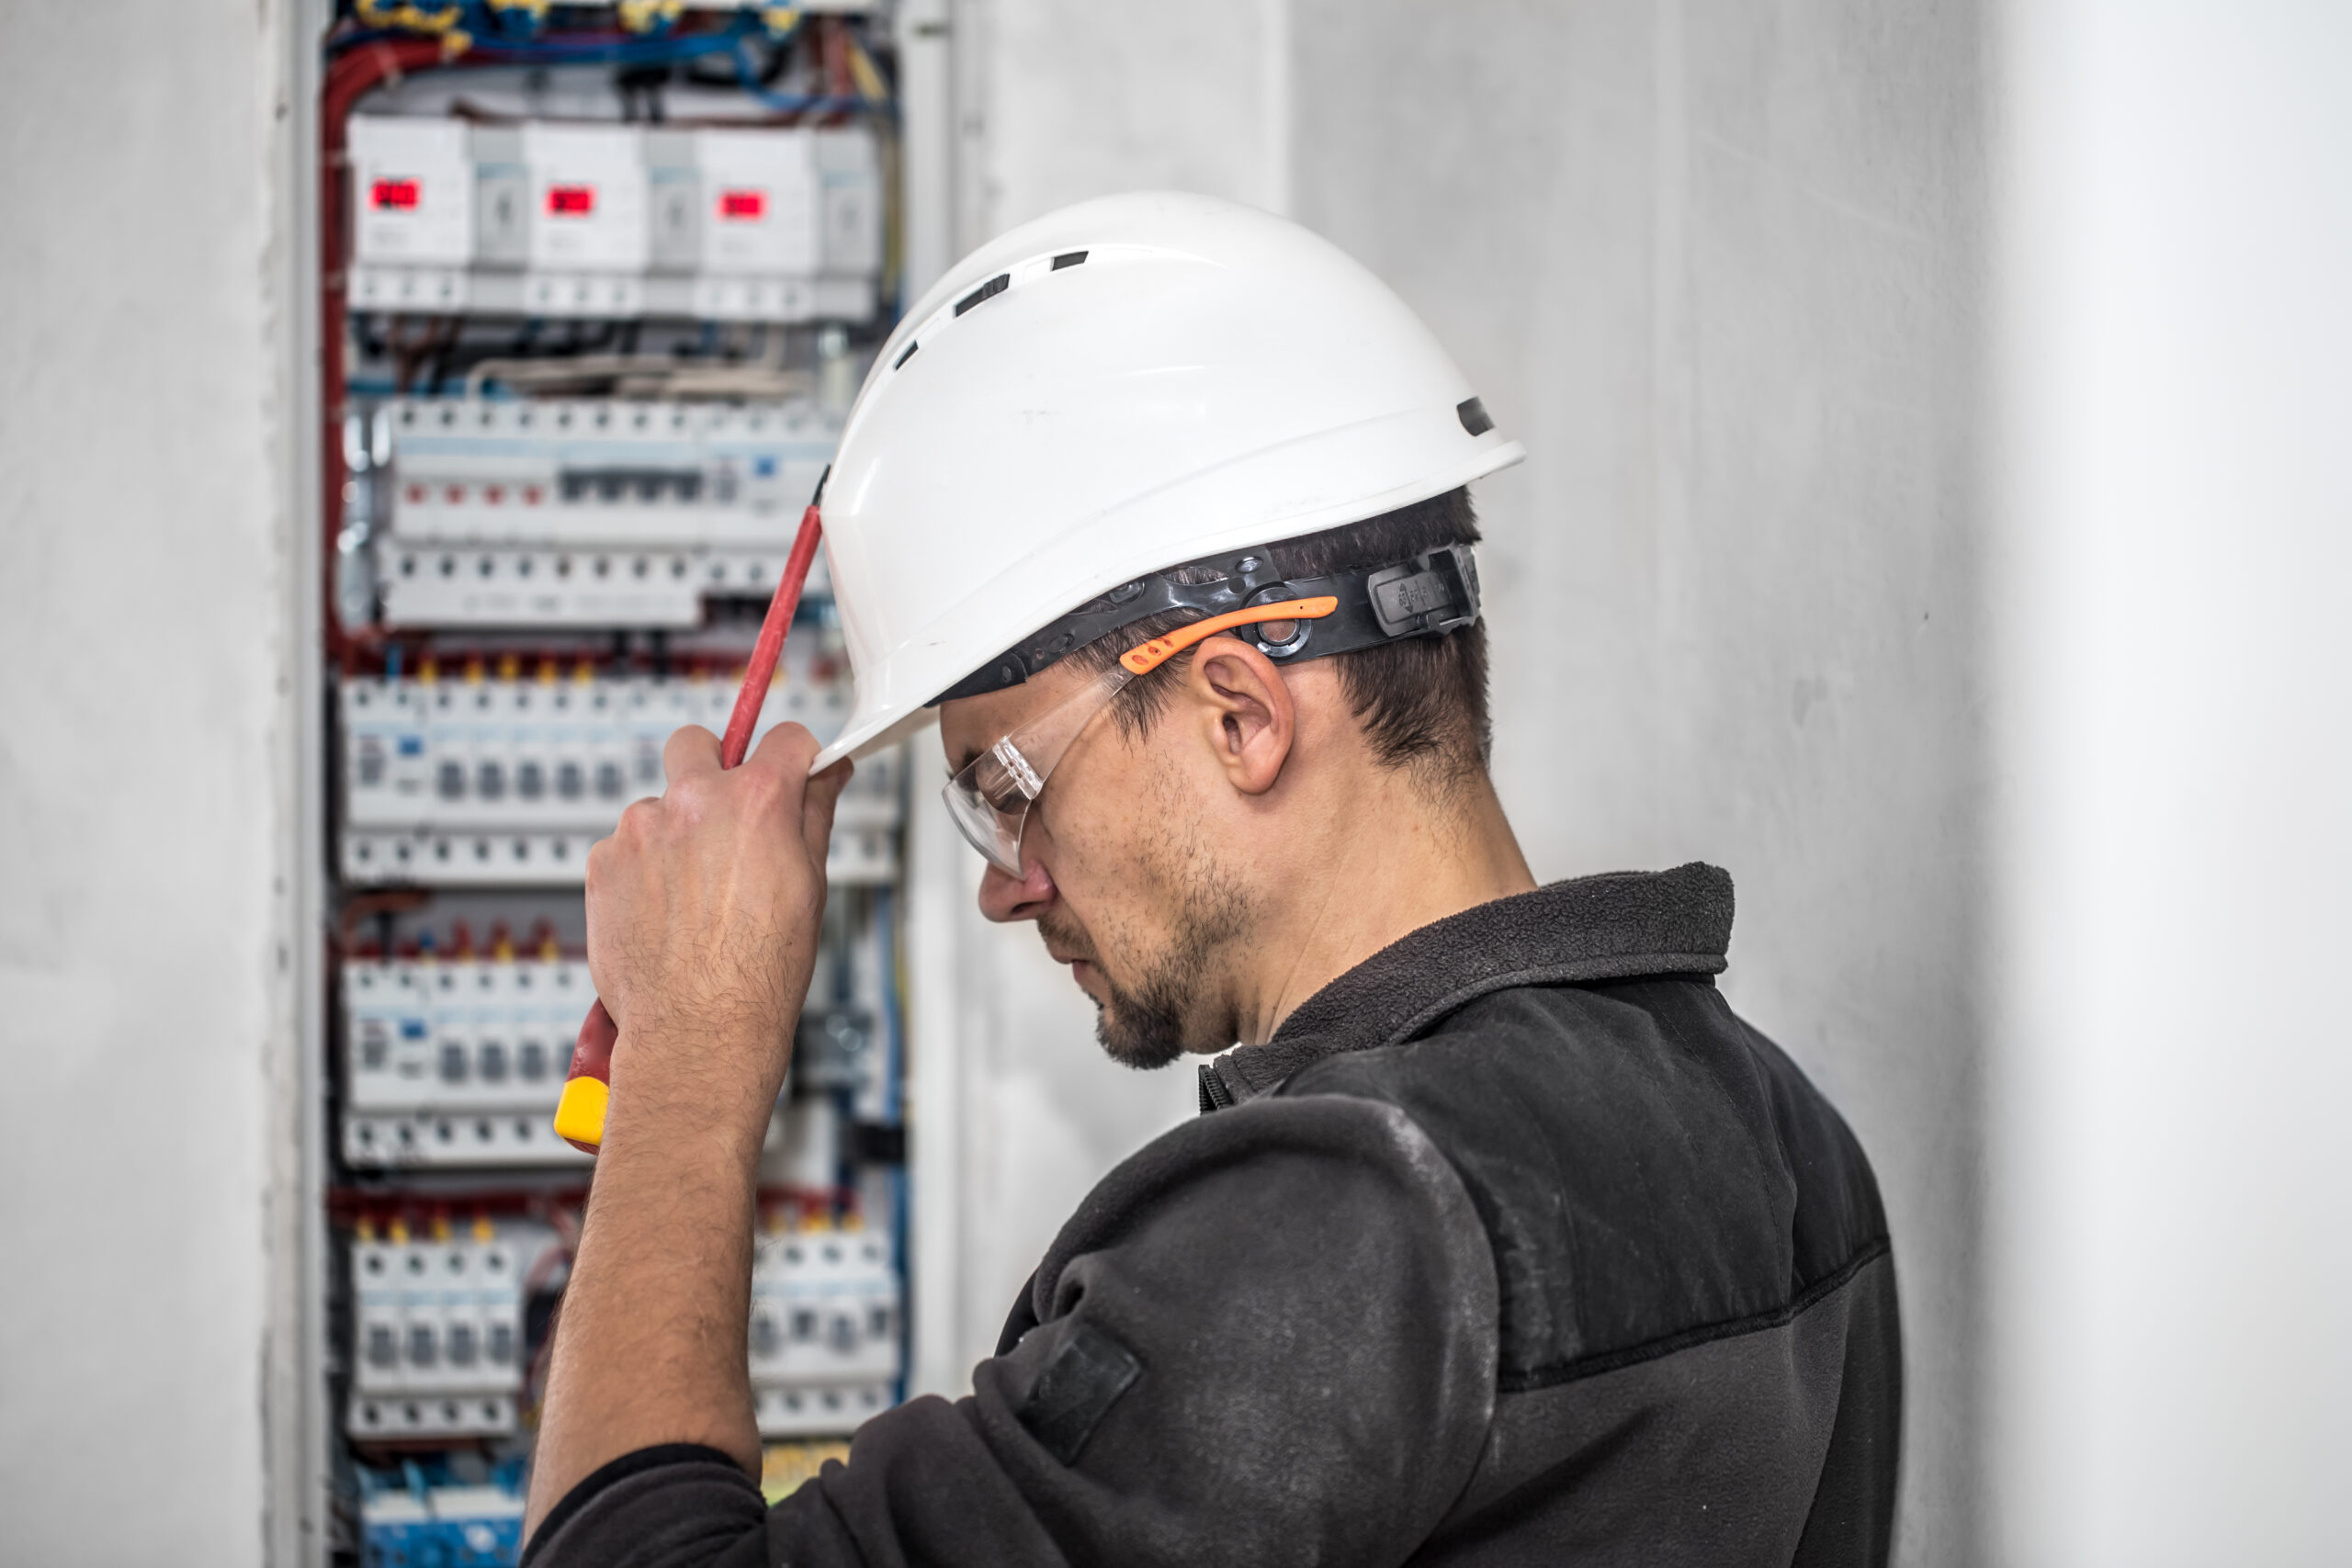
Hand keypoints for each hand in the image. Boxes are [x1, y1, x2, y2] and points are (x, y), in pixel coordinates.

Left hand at [583, 722, 851, 1155]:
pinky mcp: (603, 861)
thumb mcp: (811, 885)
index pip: (785, 738)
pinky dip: (642, 870)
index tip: (794, 769)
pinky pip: (625, 847)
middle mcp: (693, 802)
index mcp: (756, 801)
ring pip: (659, 806)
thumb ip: (815, 815)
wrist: (697, 1029)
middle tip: (727, 815)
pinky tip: (664, 912)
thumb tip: (825, 777)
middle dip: (713, 764)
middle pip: (699, 743)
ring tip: (695, 895)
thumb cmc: (758, 974)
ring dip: (674, 833)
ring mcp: (640, 829)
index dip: (796, 756)